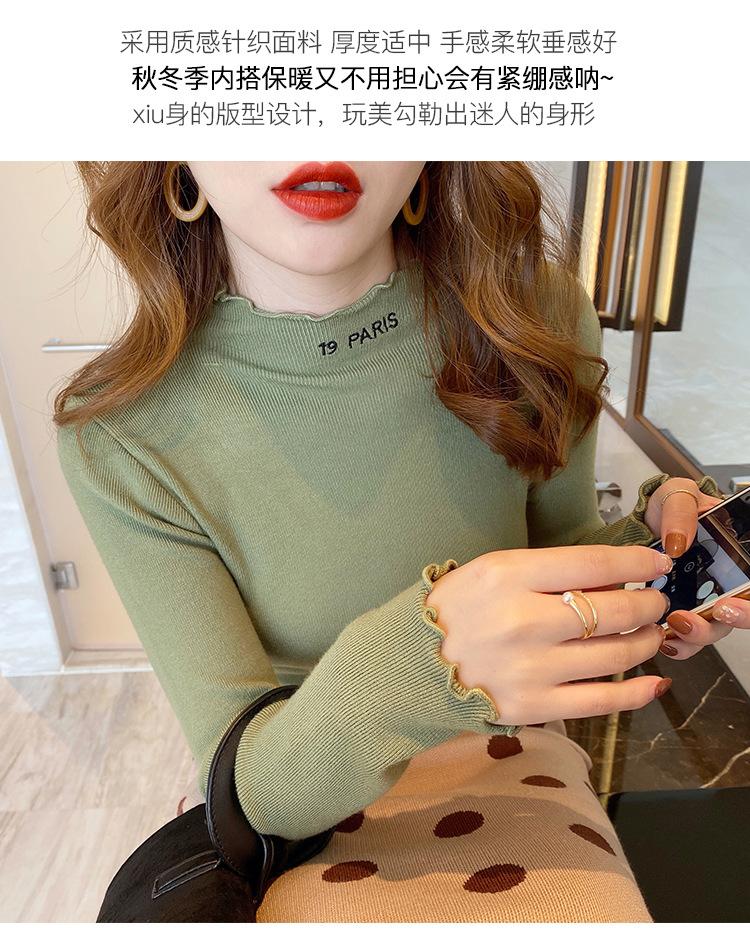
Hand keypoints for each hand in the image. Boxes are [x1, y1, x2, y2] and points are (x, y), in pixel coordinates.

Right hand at [425, 544, 674, 725]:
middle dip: (647, 603)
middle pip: (613, 610)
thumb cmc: (456, 609)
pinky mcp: (532, 707)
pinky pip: (601, 702)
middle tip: (655, 602)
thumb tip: (615, 576)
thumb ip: (547, 571)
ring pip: (614, 655)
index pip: (593, 563)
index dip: (637, 561)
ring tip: (650, 634)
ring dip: (645, 642)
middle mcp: (523, 621)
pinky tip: (654, 683)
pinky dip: (636, 693)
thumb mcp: (492, 571)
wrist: (411, 665)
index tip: (658, 563)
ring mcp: (530, 668)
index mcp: (508, 575)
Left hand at [642, 476, 744, 659]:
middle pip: (742, 612)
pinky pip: (689, 638)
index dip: (748, 603)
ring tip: (677, 626)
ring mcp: (708, 600)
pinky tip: (666, 638)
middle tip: (706, 616)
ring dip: (700, 634)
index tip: (729, 603)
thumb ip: (682, 511)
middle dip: (729, 621)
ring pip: (717, 630)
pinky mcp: (685, 613)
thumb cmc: (670, 509)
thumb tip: (679, 541)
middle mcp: (729, 582)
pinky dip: (680, 643)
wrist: (642, 524)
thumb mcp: (678, 496)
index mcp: (737, 554)